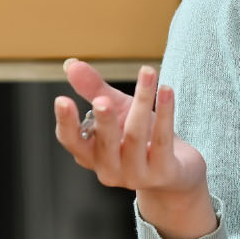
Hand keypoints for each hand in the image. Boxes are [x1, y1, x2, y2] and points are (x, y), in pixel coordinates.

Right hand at [53, 59, 206, 198]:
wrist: (177, 172)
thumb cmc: (141, 139)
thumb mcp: (118, 112)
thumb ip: (94, 89)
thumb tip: (71, 64)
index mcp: (91, 155)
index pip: (72, 141)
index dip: (66, 122)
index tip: (62, 100)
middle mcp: (109, 169)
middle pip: (105, 142)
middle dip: (104, 120)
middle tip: (102, 100)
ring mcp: (137, 175)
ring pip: (136, 136)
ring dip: (143, 101)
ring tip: (148, 72)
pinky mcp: (163, 174)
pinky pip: (163, 139)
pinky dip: (166, 112)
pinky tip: (166, 90)